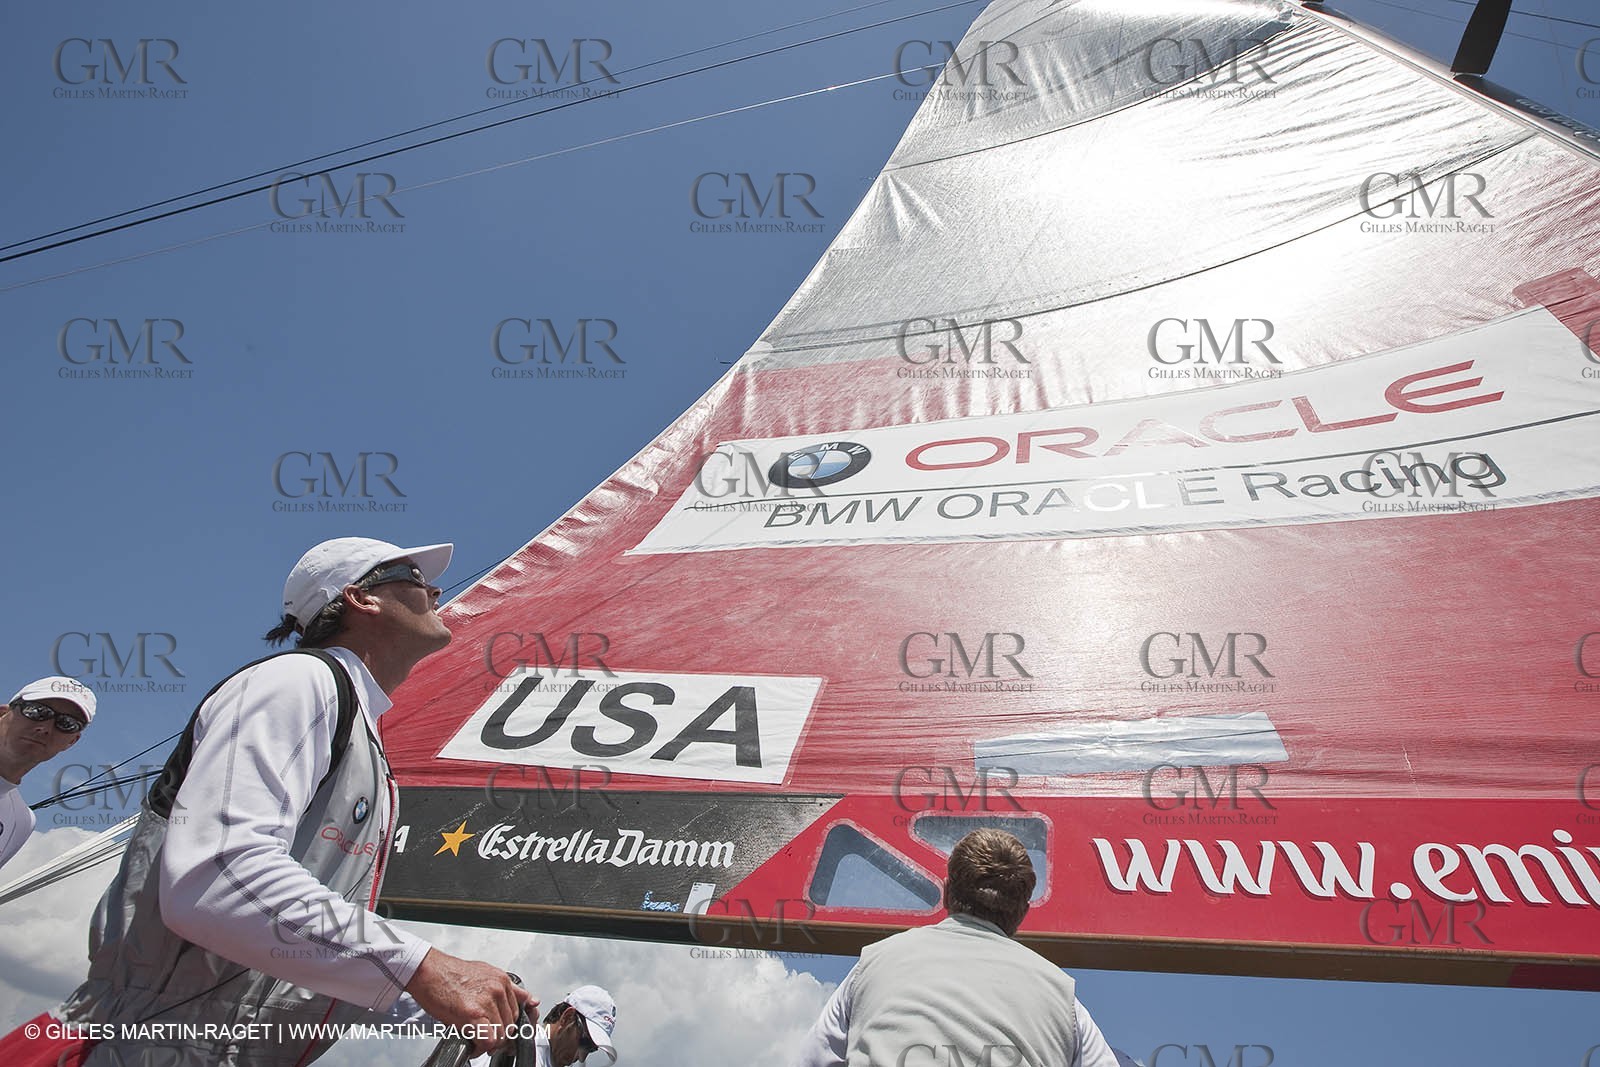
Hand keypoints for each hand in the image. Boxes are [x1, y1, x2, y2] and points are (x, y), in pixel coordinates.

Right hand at [405, 948, 535, 1052]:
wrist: (427, 971)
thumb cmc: (450, 974)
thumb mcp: (485, 973)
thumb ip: (510, 988)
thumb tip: (530, 999)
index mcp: (502, 980)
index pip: (516, 1012)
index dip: (505, 1026)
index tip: (497, 1031)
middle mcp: (497, 990)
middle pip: (509, 1025)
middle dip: (498, 1036)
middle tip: (484, 1039)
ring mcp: (486, 1001)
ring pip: (500, 1035)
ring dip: (488, 1043)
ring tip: (475, 1041)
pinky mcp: (473, 1014)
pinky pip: (488, 1040)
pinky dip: (480, 1048)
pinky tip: (472, 1045)